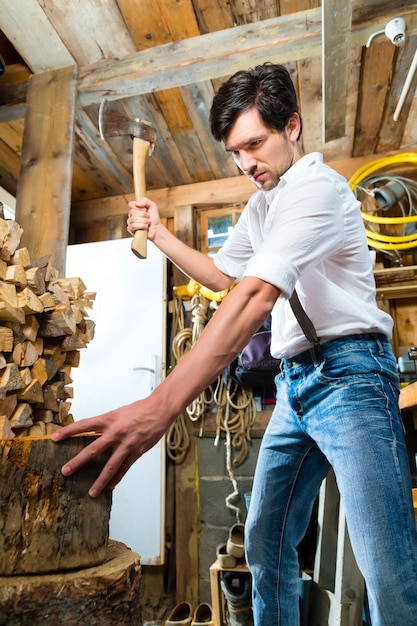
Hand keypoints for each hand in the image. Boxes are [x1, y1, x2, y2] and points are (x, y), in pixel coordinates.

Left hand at [52, 398, 168, 496]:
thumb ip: (106, 425)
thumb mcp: (118, 413)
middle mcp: (116, 431)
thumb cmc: (139, 409)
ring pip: (110, 465)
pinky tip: (110, 485)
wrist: (160, 409)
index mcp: (109, 419)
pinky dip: (117, 478)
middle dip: (78, 461)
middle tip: (66, 471)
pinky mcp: (137, 451)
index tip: (55, 438)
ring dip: (100, 480)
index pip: (84, 425)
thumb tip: (93, 435)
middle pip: (93, 449)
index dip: (68, 431)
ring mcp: (127, 443)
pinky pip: (125, 467)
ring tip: (91, 492)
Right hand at [127, 198, 160, 241]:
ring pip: (133, 219)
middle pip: (132, 212)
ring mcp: (130, 222)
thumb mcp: (152, 206)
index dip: (138, 207)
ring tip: (148, 222)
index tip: (145, 209)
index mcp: (135, 208)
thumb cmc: (154, 218)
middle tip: (148, 216)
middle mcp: (131, 215)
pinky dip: (141, 226)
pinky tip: (145, 227)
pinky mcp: (131, 230)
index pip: (130, 204)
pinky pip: (132, 226)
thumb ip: (145, 201)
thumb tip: (137, 203)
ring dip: (143, 221)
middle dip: (143, 215)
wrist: (157, 229)